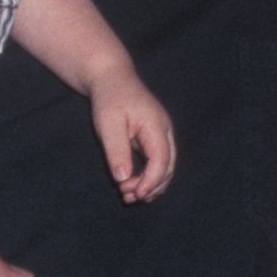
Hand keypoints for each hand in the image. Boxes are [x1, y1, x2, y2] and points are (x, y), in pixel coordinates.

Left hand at [88, 70, 175, 202]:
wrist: (112, 79)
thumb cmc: (109, 98)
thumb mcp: (108, 124)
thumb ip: (116, 151)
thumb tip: (123, 179)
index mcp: (156, 125)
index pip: (162, 159)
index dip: (151, 181)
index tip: (136, 194)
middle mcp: (164, 132)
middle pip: (168, 167)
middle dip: (151, 187)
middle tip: (127, 197)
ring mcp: (161, 136)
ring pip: (165, 168)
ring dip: (150, 186)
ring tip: (128, 196)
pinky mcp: (154, 140)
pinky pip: (157, 164)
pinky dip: (148, 178)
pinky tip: (133, 187)